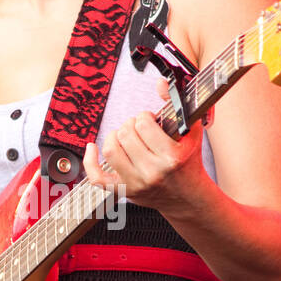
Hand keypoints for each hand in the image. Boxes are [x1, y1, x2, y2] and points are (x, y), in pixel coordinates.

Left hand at [82, 75, 207, 214]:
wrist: (187, 197)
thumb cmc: (188, 162)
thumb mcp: (191, 132)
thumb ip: (176, 104)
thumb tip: (160, 83)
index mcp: (171, 157)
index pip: (144, 125)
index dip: (145, 117)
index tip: (150, 120)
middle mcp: (152, 172)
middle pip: (126, 135)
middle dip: (130, 125)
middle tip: (138, 128)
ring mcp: (136, 184)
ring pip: (111, 150)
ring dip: (114, 136)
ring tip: (124, 136)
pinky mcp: (123, 191)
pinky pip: (96, 177)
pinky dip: (89, 161)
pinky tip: (92, 148)